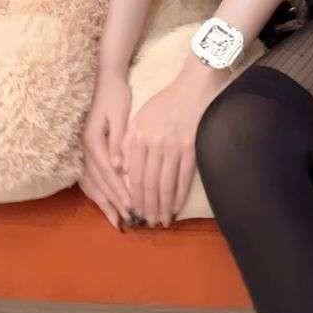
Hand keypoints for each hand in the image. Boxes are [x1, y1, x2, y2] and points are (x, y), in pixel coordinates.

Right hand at [78, 70, 135, 229]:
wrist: (107, 81)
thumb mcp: (119, 115)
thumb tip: (118, 167)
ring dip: (105, 202)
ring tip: (118, 219)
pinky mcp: (89, 151)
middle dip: (114, 202)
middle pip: (99, 182)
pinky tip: (106, 205)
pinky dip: (98, 194)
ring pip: (92, 183)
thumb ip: (118, 140)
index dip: (119, 190)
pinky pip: (90, 179)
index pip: (107, 172)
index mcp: (93, 140)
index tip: (132, 205)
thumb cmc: (116, 96)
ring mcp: (85, 151)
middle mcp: (86, 149)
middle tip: (129, 219)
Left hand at [122, 65, 225, 226]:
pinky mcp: (191, 148)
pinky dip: (179, 195)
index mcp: (139, 137)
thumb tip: (121, 170)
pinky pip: (184, 177)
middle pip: (150, 184)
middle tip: (147, 224)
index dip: (134, 197)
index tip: (133, 212)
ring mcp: (175, 147)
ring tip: (161, 221)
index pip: (134, 176)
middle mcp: (155, 144)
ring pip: (166, 184)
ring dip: (163, 206)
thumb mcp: (138, 118)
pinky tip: (176, 207)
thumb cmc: (162, 104)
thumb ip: (128, 143)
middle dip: (148, 207)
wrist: (191, 89)